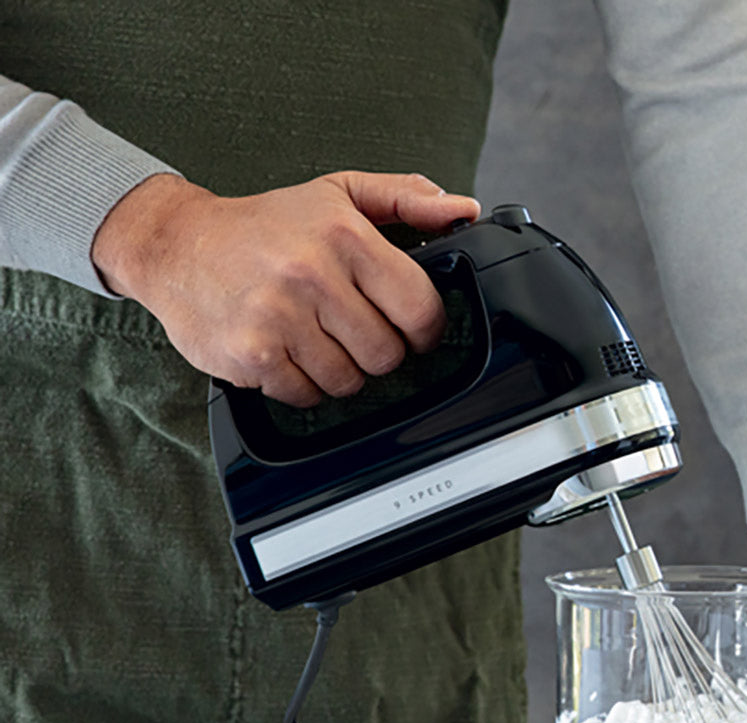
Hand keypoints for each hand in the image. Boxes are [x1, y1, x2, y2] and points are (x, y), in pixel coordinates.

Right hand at [92, 171, 480, 405]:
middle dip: (376, 351)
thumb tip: (461, 209)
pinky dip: (303, 384)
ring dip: (339, 370)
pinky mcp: (252, 355)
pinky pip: (307, 395)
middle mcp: (312, 275)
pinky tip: (287, 352)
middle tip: (352, 331)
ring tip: (315, 339)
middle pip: (386, 354)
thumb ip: (404, 199)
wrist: (176, 244)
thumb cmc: (265, 224)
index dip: (424, 330)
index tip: (411, 329)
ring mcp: (280, 318)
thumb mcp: (337, 194)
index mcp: (345, 236)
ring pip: (348, 381)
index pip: (420, 310)